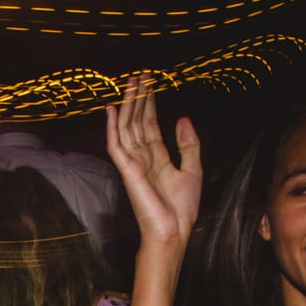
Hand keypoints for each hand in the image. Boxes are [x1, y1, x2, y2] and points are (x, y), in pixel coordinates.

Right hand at [104, 72, 201, 251]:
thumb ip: (188, 144)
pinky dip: (113, 126)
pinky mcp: (127, 170)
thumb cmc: (182, 208)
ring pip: (127, 127)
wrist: (174, 230)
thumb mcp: (193, 169)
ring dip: (128, 104)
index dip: (150, 103)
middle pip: (137, 121)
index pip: (150, 124)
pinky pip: (116, 145)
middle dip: (138, 97)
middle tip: (140, 74)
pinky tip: (112, 108)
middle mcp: (143, 157)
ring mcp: (133, 162)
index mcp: (157, 157)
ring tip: (130, 81)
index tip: (150, 83)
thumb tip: (182, 119)